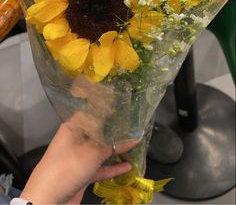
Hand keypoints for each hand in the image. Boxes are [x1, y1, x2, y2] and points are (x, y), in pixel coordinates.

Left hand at [20, 123, 139, 204]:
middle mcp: (75, 139)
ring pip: (100, 151)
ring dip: (116, 151)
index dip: (107, 111)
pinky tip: (127, 167)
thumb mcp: (92, 152)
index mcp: (73, 127)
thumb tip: (134, 136)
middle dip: (115, 132)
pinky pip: (100, 167)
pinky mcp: (82, 173)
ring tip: (134, 146)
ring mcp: (78, 157)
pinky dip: (113, 167)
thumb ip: (113, 145)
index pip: (92, 114)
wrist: (48, 199)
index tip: (124, 108)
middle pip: (98, 133)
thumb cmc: (68, 167)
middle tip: (134, 127)